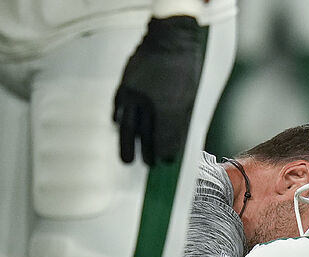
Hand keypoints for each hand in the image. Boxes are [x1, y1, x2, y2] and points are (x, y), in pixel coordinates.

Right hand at [113, 15, 204, 165]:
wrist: (170, 39)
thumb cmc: (185, 68)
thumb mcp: (191, 96)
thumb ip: (182, 120)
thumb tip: (176, 143)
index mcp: (170, 105)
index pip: (165, 137)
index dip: (165, 152)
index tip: (166, 161)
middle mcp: (149, 101)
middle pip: (144, 135)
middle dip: (146, 153)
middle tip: (148, 165)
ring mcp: (134, 92)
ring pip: (127, 125)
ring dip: (127, 144)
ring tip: (126, 160)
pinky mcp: (124, 84)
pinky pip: (118, 107)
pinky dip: (119, 119)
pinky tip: (119, 127)